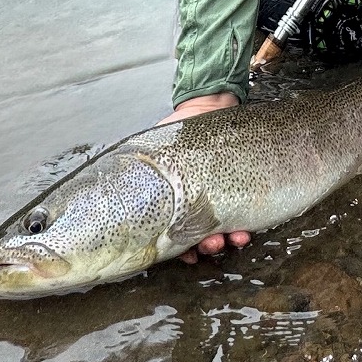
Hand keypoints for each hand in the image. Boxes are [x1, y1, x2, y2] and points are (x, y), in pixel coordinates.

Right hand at [157, 93, 251, 262]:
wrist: (208, 105)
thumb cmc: (178, 130)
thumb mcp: (154, 152)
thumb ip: (144, 174)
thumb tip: (117, 198)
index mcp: (173, 201)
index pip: (173, 234)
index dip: (180, 251)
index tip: (188, 257)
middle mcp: (195, 204)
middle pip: (200, 236)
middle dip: (207, 246)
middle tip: (211, 246)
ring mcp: (218, 199)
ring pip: (222, 230)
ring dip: (227, 241)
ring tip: (233, 239)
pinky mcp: (239, 191)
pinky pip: (242, 214)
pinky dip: (243, 226)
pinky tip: (245, 231)